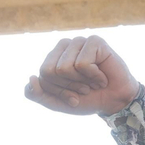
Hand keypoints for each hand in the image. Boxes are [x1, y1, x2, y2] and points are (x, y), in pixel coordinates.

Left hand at [24, 35, 139, 116]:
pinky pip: (82, 64)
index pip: (42, 74)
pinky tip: (102, 77)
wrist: (114, 102)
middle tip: (83, 88)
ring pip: (65, 67)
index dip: (57, 90)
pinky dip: (94, 77)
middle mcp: (64, 46)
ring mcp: (79, 42)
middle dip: (68, 87)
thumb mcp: (57, 103)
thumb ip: (37, 95)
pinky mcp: (95, 42)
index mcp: (52, 57)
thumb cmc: (86, 99)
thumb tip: (31, 78)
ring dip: (81, 82)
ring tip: (92, 82)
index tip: (72, 94)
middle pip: (50, 71)